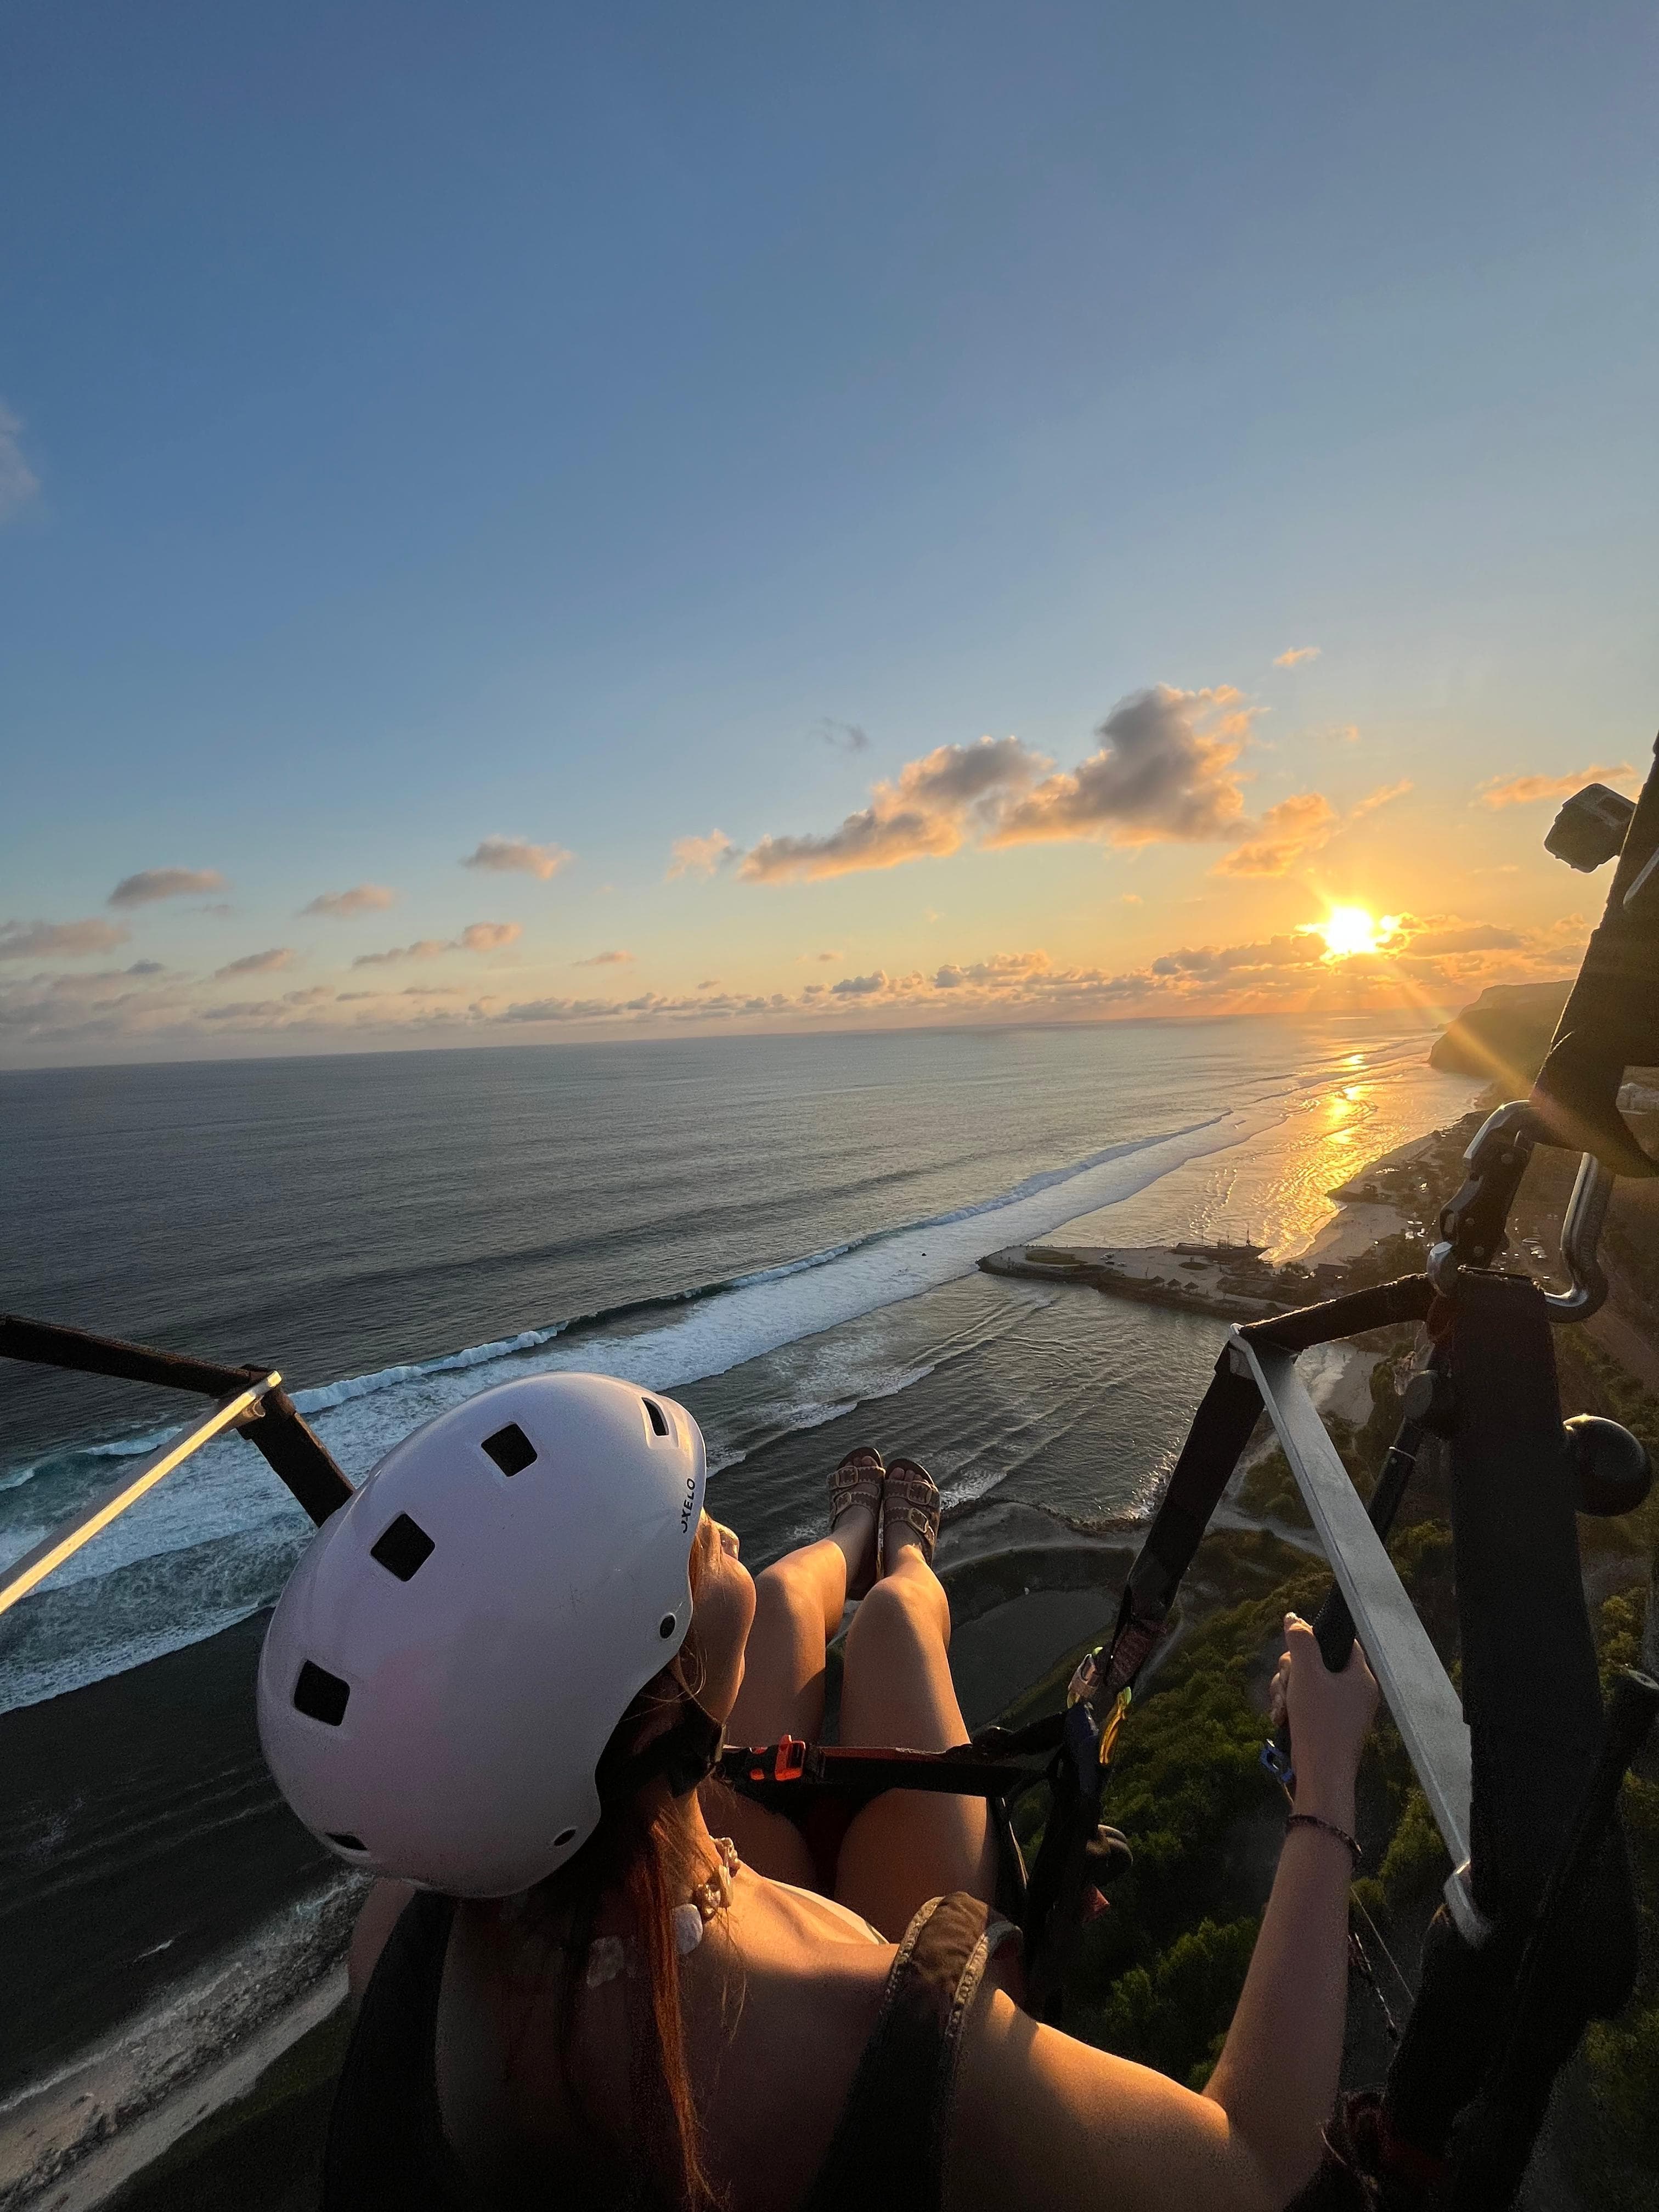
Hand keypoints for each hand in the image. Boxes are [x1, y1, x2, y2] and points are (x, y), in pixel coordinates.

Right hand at [1267, 1614, 1377, 1818]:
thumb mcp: (1306, 1675)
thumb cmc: (1319, 1723)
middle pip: (1317, 1663)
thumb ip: (1300, 1642)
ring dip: (1286, 1692)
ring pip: (1306, 1685)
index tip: (1295, 1648)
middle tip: (1285, 1685)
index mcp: (1361, 1678)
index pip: (1342, 1642)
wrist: (1320, 1778)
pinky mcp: (1327, 1729)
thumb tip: (1293, 1617)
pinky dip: (1290, 1709)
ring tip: (1280, 1709)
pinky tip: (1280, 1719)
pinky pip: (1306, 1706)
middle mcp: (1355, 1694)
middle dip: (1292, 1672)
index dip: (1316, 1639)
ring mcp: (1342, 1714)